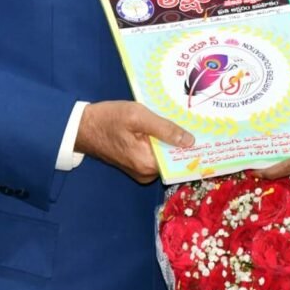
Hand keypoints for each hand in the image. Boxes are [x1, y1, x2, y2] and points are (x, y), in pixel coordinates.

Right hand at [75, 100, 192, 183]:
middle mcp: (145, 173)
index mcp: (147, 164)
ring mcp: (140, 170)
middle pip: (174, 158)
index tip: (207, 135)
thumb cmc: (109, 119)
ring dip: (172, 140)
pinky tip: (165, 127)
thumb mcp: (138, 117)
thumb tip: (190, 141)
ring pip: (165, 155)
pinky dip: (161, 142)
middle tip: (197, 123)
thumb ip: (164, 129)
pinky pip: (156, 154)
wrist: (82, 126)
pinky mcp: (136, 164)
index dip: (193, 148)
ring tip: (183, 122)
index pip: (180, 161)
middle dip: (184, 142)